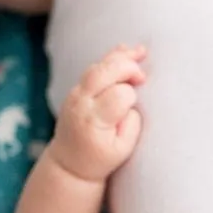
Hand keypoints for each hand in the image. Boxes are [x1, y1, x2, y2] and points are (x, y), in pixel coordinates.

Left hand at [50, 44, 146, 181]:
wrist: (69, 162)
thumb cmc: (100, 159)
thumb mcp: (122, 151)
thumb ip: (131, 125)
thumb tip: (132, 102)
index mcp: (95, 120)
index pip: (118, 96)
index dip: (131, 96)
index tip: (135, 107)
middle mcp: (82, 102)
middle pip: (104, 73)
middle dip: (126, 67)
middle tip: (143, 75)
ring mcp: (76, 94)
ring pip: (98, 66)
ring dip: (120, 57)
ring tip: (141, 51)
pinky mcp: (77, 89)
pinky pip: (94, 69)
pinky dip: (111, 59)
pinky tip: (126, 51)